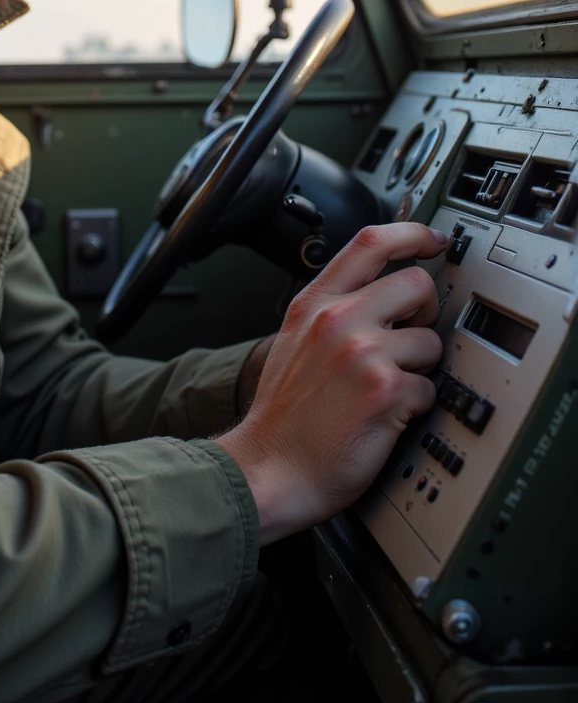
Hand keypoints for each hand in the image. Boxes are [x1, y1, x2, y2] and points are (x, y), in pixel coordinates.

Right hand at [216, 223, 445, 543]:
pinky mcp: (386, 390)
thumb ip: (333, 311)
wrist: (270, 469)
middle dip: (425, 313)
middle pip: (416, 284)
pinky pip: (430, 388)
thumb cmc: (283, 416)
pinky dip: (416, 406)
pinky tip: (387, 416)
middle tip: (410, 338)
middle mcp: (338, 320)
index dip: (412, 234)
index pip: (370, 243)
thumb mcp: (295, 341)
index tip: (433, 239)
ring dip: (420, 368)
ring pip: (431, 340)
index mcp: (314, 304)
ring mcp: (363, 353)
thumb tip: (383, 298)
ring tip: (389, 388)